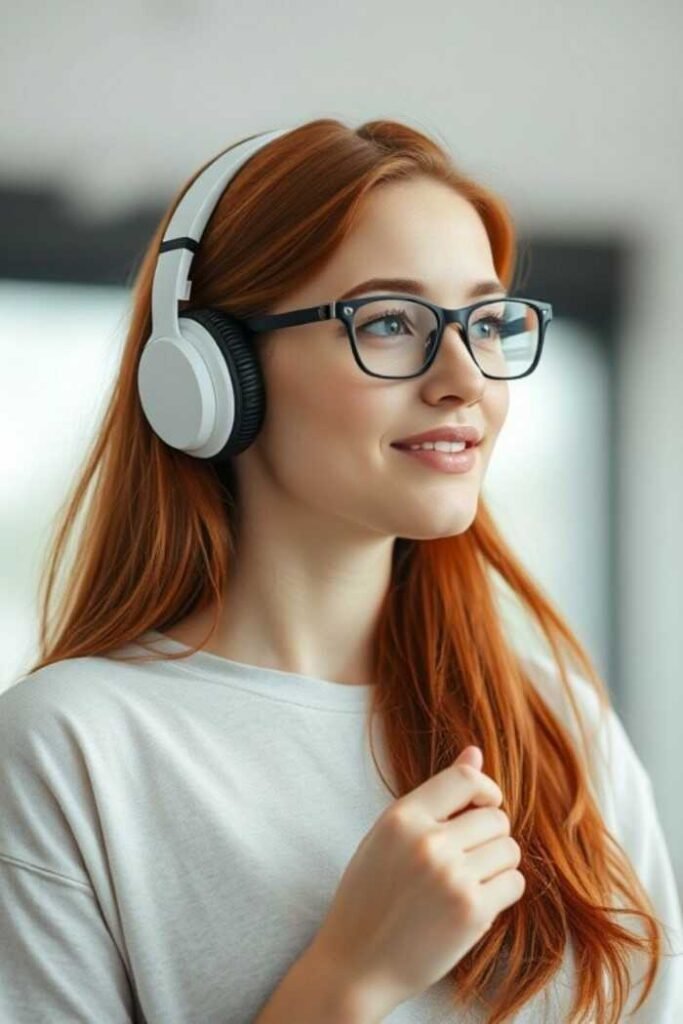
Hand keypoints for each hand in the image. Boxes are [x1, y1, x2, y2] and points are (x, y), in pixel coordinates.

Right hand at [310, 746, 524, 1016]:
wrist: (356, 964)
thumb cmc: (370, 895)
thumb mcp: (390, 835)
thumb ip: (435, 795)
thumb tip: (476, 750)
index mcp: (402, 817)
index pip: (466, 778)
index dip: (486, 790)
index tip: (484, 807)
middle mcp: (428, 842)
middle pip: (496, 819)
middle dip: (489, 837)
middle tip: (467, 859)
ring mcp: (452, 877)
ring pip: (509, 850)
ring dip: (498, 865)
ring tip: (468, 882)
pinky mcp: (472, 912)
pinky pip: (514, 883)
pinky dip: (502, 892)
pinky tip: (475, 903)